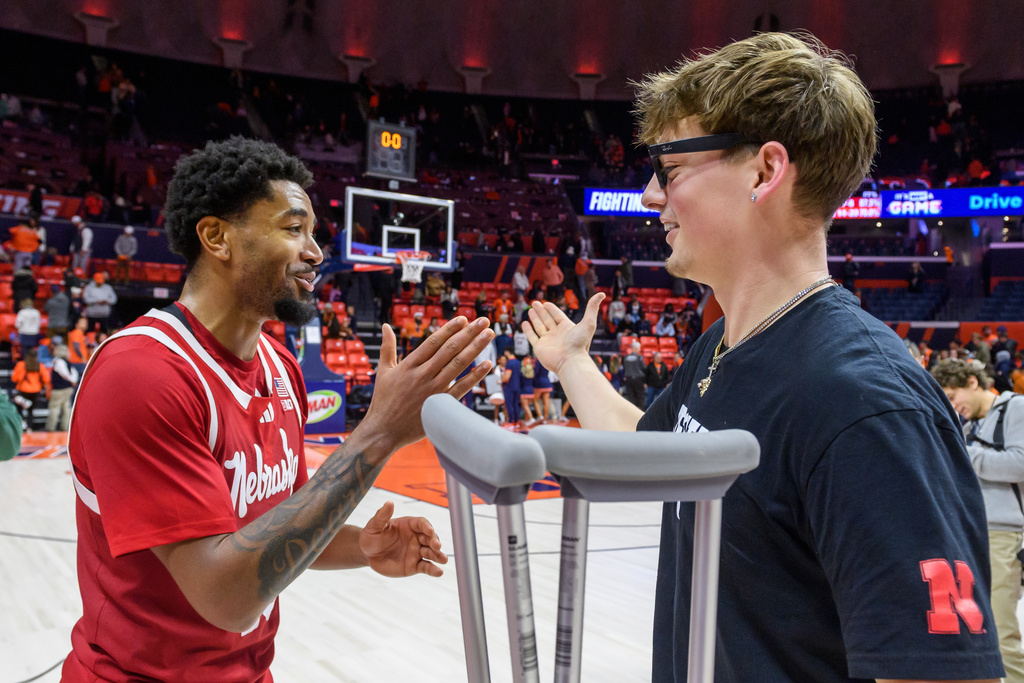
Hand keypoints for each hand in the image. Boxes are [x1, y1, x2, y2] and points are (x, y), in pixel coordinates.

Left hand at [359, 501, 447, 577]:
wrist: (368, 555)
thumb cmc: (371, 537)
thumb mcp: (374, 526)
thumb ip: (382, 516)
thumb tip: (389, 502)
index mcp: (409, 525)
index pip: (421, 523)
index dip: (426, 526)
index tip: (429, 530)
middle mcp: (416, 538)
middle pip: (430, 538)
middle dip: (435, 541)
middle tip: (437, 545)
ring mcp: (416, 552)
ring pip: (431, 553)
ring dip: (438, 555)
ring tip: (443, 559)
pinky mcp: (414, 565)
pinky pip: (426, 567)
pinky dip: (433, 570)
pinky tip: (439, 572)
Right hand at [363, 316, 493, 449]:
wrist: (383, 431)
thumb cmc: (383, 401)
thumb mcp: (383, 371)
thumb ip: (387, 347)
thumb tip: (386, 326)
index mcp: (409, 365)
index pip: (434, 341)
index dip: (450, 329)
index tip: (463, 319)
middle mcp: (423, 374)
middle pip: (450, 349)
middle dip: (469, 333)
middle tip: (484, 321)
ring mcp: (433, 390)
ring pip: (458, 364)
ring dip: (475, 347)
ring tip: (489, 334)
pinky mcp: (440, 405)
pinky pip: (461, 388)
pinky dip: (475, 376)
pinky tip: (487, 364)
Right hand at [523, 293, 603, 374]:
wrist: (570, 362)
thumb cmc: (579, 344)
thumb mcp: (588, 323)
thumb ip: (592, 308)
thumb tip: (602, 294)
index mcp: (567, 328)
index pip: (557, 316)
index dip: (552, 309)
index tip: (546, 303)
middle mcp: (557, 334)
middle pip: (547, 319)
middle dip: (541, 311)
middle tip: (535, 302)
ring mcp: (547, 341)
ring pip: (539, 326)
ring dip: (534, 318)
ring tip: (530, 309)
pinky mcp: (539, 348)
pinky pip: (532, 337)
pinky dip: (528, 330)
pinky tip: (525, 323)